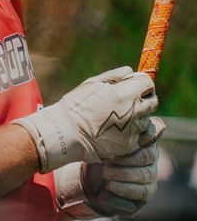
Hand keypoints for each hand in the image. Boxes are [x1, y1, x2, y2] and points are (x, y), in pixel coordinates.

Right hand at [12, 66, 156, 172]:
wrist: (67, 133)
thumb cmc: (77, 104)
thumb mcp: (93, 83)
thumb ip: (116, 76)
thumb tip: (130, 72)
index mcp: (125, 95)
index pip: (148, 83)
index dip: (141, 82)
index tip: (134, 85)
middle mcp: (133, 114)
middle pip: (153, 102)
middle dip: (144, 98)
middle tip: (130, 100)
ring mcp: (132, 132)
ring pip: (147, 121)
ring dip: (139, 118)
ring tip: (121, 118)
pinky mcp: (129, 147)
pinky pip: (141, 140)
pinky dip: (135, 135)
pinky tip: (120, 132)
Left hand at [54, 118, 163, 219]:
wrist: (90, 178)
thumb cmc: (98, 151)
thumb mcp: (102, 137)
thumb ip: (112, 127)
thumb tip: (117, 111)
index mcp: (144, 141)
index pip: (152, 136)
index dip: (144, 137)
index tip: (127, 140)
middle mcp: (150, 160)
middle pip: (147, 158)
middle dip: (127, 159)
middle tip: (107, 161)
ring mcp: (149, 179)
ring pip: (144, 178)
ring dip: (124, 177)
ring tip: (105, 175)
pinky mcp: (142, 197)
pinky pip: (138, 196)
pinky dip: (122, 193)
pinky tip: (107, 190)